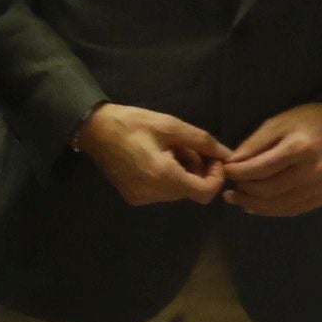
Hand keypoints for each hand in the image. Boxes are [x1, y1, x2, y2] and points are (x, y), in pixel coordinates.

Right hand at [77, 102, 229, 208]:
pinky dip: (166, 177)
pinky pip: (161, 191)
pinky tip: (154, 158)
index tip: (211, 158)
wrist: (94, 129)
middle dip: (196, 170)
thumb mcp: (171, 126)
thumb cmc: (133, 123)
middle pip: (191, 190)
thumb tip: (228, 154)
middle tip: (184, 146)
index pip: (205, 193)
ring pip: (176, 191)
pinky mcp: (133, 197)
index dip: (216, 177)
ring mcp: (142, 198)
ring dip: (181, 172)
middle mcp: (154, 194)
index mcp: (164, 177)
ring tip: (167, 149)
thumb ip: (203, 142)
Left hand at [220, 101, 321, 218]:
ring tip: (237, 198)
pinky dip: (270, 210)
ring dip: (253, 205)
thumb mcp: (277, 124)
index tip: (225, 170)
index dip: (238, 173)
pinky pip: (292, 210)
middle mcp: (313, 171)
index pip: (261, 169)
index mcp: (300, 148)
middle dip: (244, 191)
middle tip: (229, 187)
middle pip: (269, 191)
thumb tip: (231, 165)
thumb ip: (253, 145)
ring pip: (278, 206)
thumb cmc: (305, 122)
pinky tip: (255, 205)